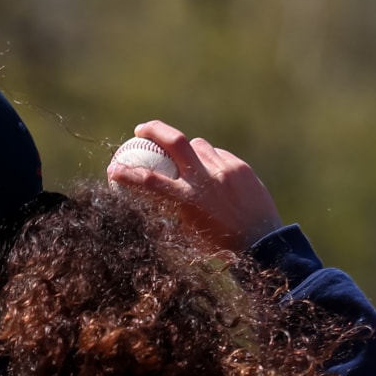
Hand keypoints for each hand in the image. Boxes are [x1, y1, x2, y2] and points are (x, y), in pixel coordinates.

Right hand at [106, 119, 284, 251]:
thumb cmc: (219, 245)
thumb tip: (152, 196)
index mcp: (188, 201)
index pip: (148, 181)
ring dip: (188, 151)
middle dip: (154, 130)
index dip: (126, 173)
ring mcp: (225, 170)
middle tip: (141, 130)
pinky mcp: (240, 167)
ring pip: (198, 145)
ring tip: (187, 163)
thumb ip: (172, 210)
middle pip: (176, 141)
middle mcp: (206, 180)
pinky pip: (218, 155)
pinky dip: (209, 161)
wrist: (262, 244)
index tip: (113, 169)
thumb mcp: (188, 232)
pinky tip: (212, 176)